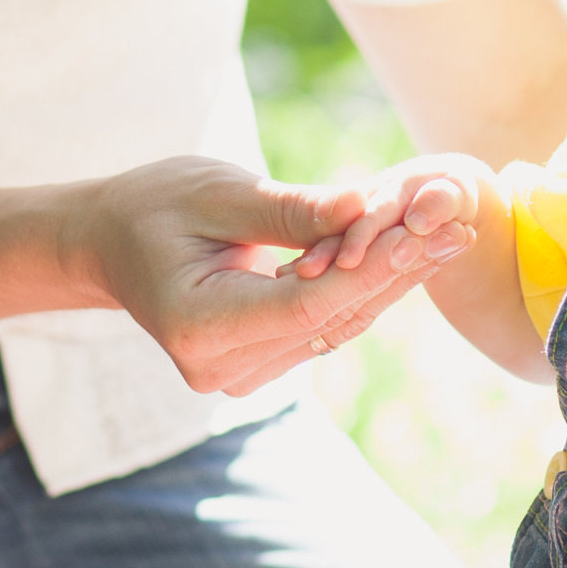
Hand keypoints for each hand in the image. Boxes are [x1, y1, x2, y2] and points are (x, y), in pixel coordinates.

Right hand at [68, 156, 453, 396]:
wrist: (108, 244)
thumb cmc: (152, 206)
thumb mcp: (214, 192)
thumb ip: (288, 209)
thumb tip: (365, 206)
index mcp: (200, 328)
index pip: (306, 304)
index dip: (370, 269)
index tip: (424, 232)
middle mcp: (219, 367)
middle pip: (330, 319)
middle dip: (397, 270)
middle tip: (458, 225)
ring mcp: (237, 375)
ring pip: (335, 326)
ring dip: (391, 281)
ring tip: (448, 236)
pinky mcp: (256, 366)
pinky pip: (322, 326)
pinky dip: (363, 289)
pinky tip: (410, 255)